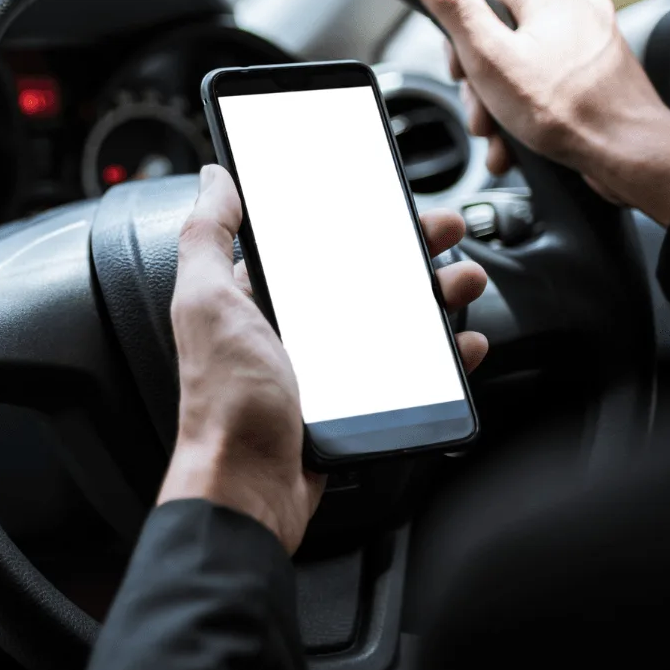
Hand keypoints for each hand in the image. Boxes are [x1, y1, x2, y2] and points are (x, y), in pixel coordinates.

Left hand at [158, 165, 488, 552]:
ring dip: (436, 297)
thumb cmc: (224, 403)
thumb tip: (213, 179)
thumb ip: (206, 237)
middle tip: (445, 235)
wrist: (250, 489)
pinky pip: (409, 372)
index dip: (351, 217)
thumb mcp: (207, 304)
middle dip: (409, 251)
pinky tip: (462, 344)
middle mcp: (290, 330)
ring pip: (394, 320)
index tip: (391, 198)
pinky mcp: (355, 406)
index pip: (309, 244)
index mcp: (253, 300)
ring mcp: (326, 370)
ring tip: (463, 284)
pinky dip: (443, 356)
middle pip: (362, 276)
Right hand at [397, 0, 669, 225]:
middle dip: (480, 87)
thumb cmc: (567, 110)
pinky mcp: (600, 75)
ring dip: (501, 109)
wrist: (631, 157)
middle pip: (497, 39)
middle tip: (483, 116)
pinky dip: (530, 116)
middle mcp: (574, 9)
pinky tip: (522, 143)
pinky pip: (549, 88)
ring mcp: (592, 43)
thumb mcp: (488, 54)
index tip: (462, 74)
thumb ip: (450, 1)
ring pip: (521, 69)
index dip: (458, 42)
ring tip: (502, 138)